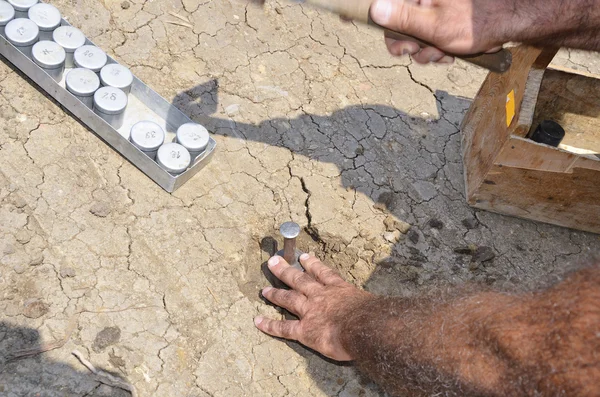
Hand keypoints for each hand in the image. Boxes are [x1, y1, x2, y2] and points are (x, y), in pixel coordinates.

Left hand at [254, 254, 373, 360]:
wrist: (365, 326)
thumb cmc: (373, 316)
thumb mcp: (372, 304)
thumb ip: (366, 305)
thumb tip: (374, 312)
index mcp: (339, 289)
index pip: (323, 273)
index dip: (312, 264)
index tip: (303, 257)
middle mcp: (321, 296)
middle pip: (300, 279)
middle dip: (286, 270)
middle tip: (274, 261)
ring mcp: (310, 311)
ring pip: (289, 299)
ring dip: (275, 294)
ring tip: (264, 290)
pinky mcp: (304, 330)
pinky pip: (284, 328)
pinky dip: (270, 325)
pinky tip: (258, 322)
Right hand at [370, 0, 506, 63]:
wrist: (507, 21)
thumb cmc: (474, 23)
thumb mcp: (433, 25)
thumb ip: (403, 18)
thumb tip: (374, 8)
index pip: (388, 12)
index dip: (388, 32)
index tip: (394, 44)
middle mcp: (423, 0)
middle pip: (401, 27)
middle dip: (414, 47)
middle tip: (428, 53)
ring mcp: (434, 8)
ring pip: (417, 36)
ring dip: (428, 51)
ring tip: (445, 53)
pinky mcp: (443, 18)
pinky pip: (430, 37)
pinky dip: (437, 48)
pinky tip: (450, 52)